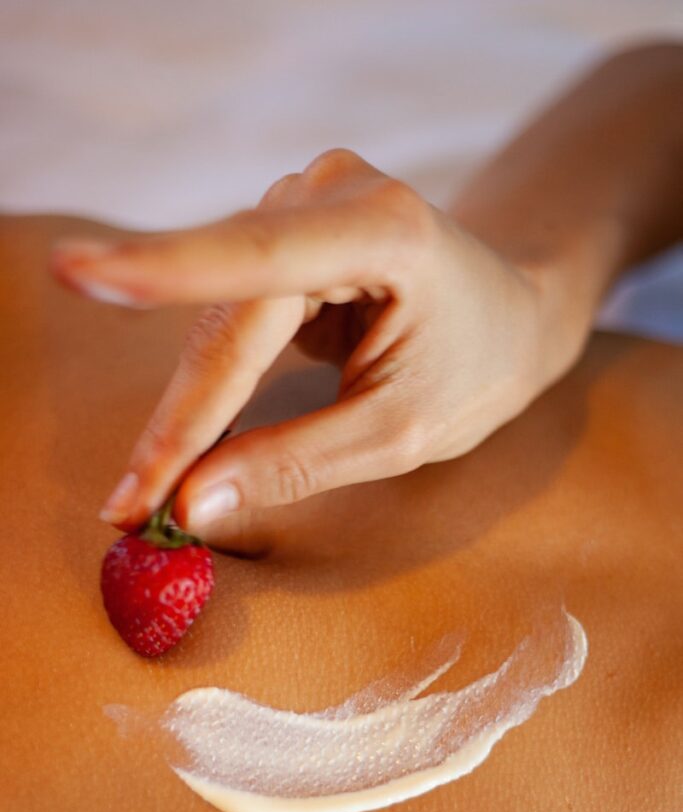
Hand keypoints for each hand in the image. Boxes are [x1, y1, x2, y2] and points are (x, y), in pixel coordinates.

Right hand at [51, 148, 560, 549]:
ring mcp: (300, 209)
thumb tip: (193, 503)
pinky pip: (227, 321)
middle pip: (225, 314)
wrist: (513, 315)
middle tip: (129, 504)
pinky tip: (183, 443)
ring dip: (185, 410)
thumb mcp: (401, 433)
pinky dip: (209, 388)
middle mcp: (328, 196)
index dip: (165, 271)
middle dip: (180, 418)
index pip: (258, 260)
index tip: (79, 274)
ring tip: (146, 490)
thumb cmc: (479, 368)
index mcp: (382, 229)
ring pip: (214, 320)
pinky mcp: (282, 238)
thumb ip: (297, 463)